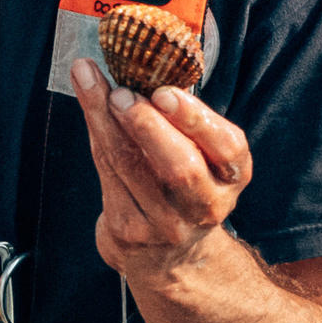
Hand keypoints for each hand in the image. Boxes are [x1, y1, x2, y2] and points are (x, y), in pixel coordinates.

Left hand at [69, 55, 254, 291]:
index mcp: (232, 177)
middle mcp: (205, 205)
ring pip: (131, 167)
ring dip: (105, 120)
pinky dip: (96, 136)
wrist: (170, 257)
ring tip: (89, 81)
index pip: (226, 147)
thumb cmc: (184, 187)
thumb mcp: (204, 157)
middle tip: (120, 93)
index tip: (165, 92)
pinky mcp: (128, 230)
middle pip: (178, 168)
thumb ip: (184, 120)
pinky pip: (107, 175)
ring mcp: (165, 224)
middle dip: (146, 125)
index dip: (195, 119)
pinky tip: (89, 108)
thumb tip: (142, 65)